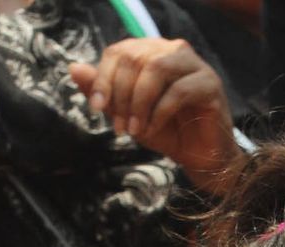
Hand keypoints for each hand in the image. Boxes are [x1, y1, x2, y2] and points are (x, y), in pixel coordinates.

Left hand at [71, 39, 242, 194]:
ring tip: (134, 129)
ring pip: (156, 68)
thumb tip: (74, 68)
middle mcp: (174, 51)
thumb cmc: (165, 132)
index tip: (97, 108)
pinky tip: (152, 130)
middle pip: (136, 58)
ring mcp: (195, 65)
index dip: (103, 78)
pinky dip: (159, 113)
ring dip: (139, 102)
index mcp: (152, 52)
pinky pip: (178, 91)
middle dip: (121, 94)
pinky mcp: (210, 84)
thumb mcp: (126, 113)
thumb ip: (102, 91)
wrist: (199, 158)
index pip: (120, 51)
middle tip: (119, 127)